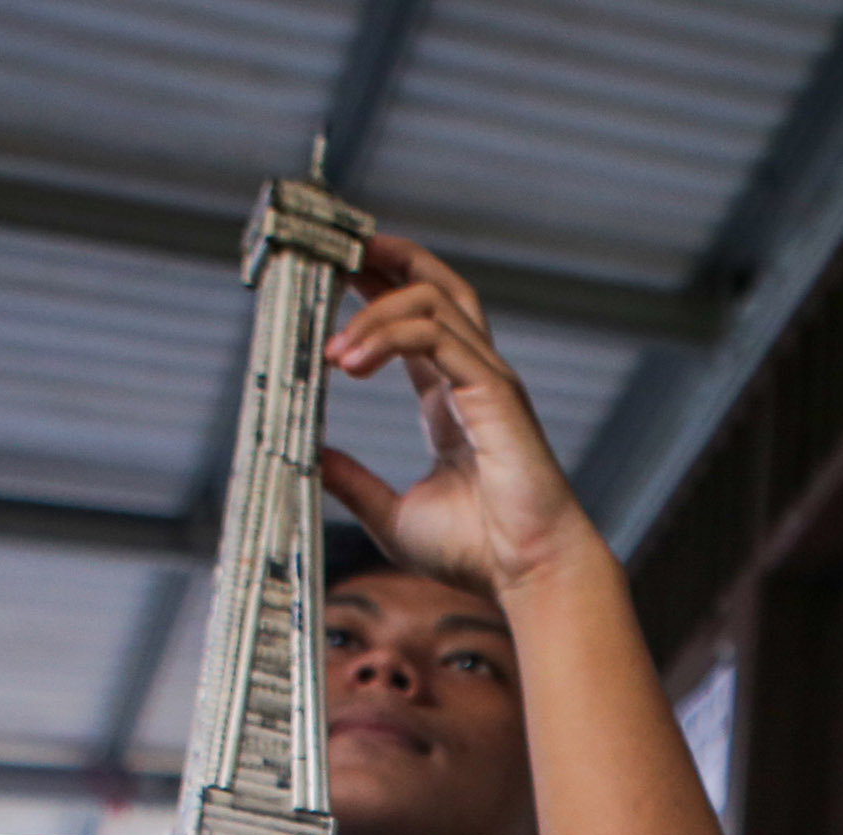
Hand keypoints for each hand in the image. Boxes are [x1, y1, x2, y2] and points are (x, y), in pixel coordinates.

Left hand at [320, 232, 597, 595]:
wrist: (529, 574)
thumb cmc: (478, 553)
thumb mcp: (392, 516)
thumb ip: (353, 483)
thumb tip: (312, 458)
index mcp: (453, 398)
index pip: (416, 321)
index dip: (376, 289)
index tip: (334, 275)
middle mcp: (473, 377)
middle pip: (437, 285)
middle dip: (387, 258)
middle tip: (336, 252)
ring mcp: (488, 378)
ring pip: (431, 301)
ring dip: (372, 312)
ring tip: (332, 350)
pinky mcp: (494, 391)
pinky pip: (435, 336)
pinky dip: (387, 337)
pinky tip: (351, 363)